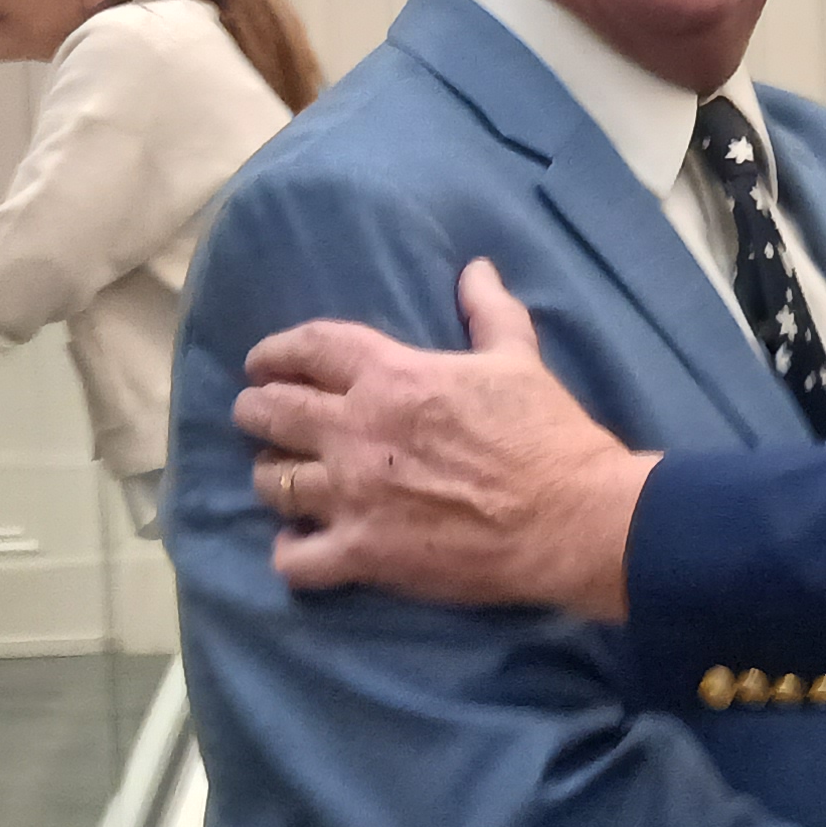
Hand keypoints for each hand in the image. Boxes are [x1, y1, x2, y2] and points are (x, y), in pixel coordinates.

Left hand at [239, 260, 650, 616]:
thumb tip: (476, 269)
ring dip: (271, 478)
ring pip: (272, 483)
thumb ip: (489, 311)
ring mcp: (353, 495)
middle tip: (256, 416)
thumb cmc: (547, 434)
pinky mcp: (363, 553)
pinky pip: (294, 558)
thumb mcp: (519, 358)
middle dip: (255, 410)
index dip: (276, 351)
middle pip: (272, 412)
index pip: (308, 348)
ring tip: (281, 479)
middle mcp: (356, 431)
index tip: (263, 362)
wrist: (570, 517)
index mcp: (392, 376)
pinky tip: (299, 546)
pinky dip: (290, 552)